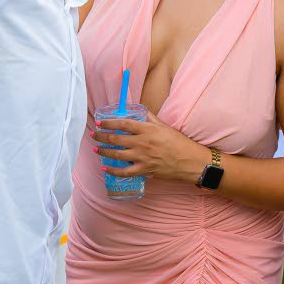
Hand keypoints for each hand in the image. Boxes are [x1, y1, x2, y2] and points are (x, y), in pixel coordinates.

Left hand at [92, 112, 207, 183]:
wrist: (189, 161)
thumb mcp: (165, 127)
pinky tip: (106, 168)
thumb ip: (150, 119)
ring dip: (104, 152)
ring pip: (117, 155)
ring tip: (96, 149)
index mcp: (147, 129)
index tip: (100, 122)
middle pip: (116, 139)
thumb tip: (139, 111)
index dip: (109, 123)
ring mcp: (142, 157)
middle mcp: (142, 142)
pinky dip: (113, 170)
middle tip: (94, 135)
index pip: (123, 124)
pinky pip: (124, 172)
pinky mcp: (144, 170)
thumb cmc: (179, 142)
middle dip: (102, 136)